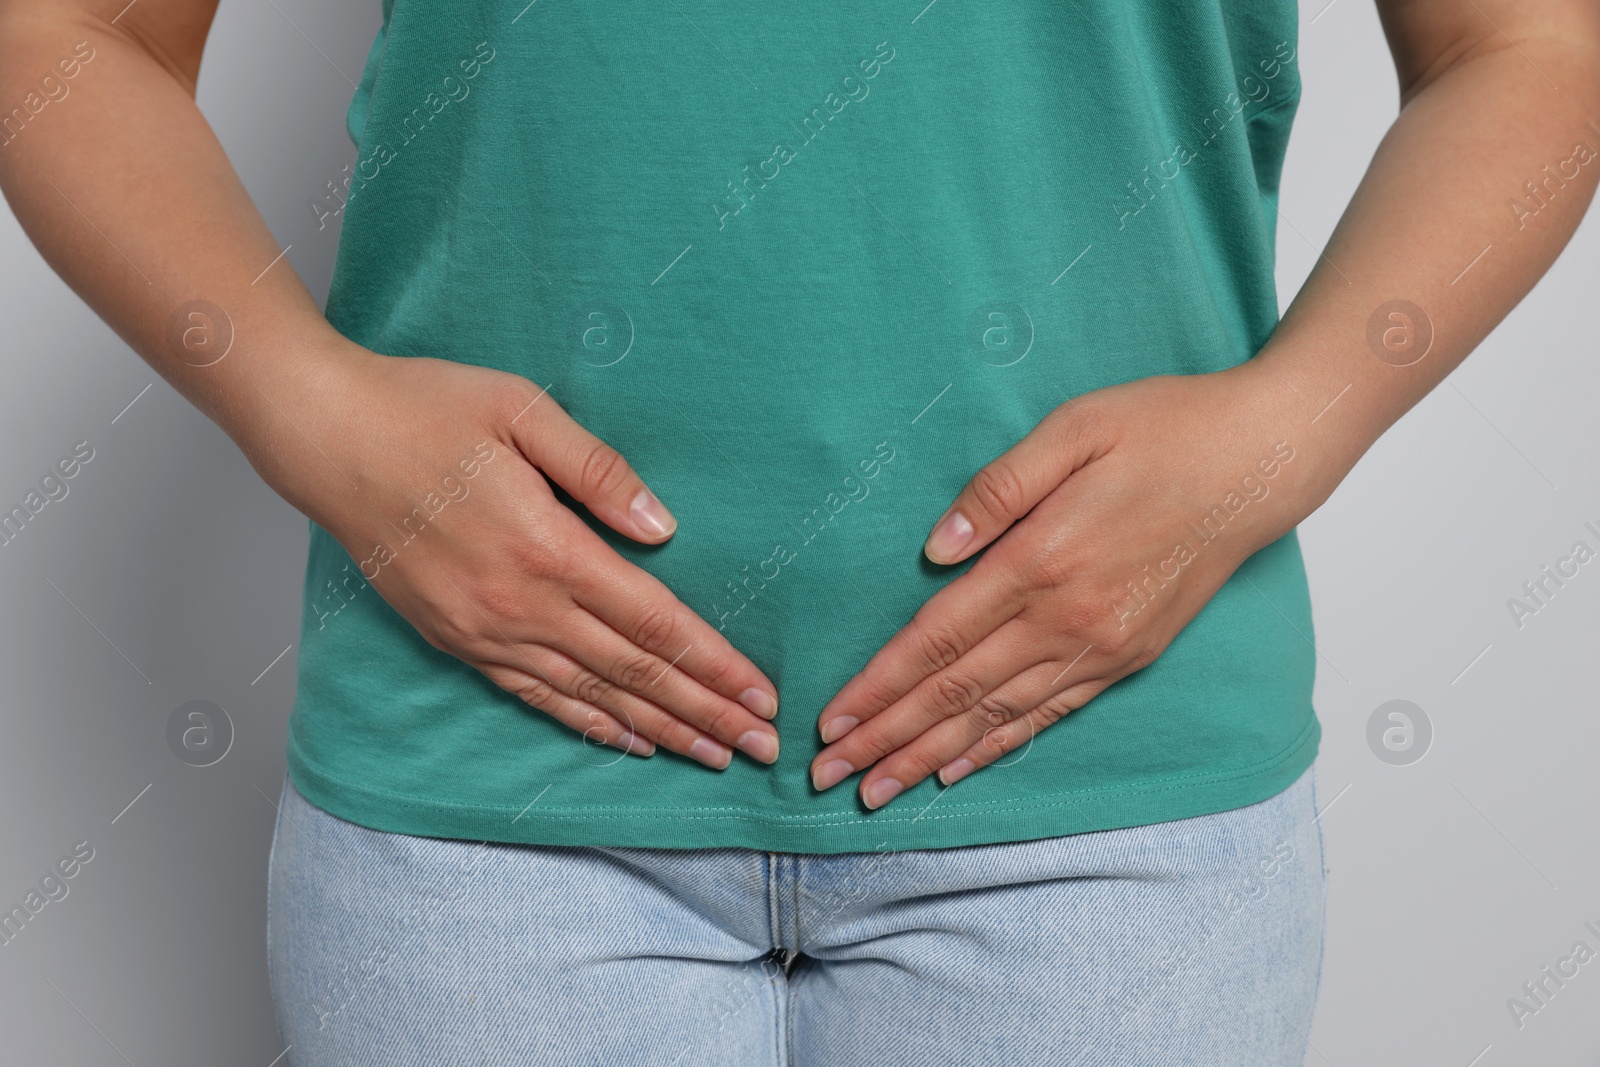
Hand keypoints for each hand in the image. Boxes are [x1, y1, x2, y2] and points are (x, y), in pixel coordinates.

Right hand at [257, 342, 780, 767]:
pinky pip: (535, 697)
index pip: (654, 623)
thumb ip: (599, 471)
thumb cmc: (425, 409)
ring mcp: (485, 631)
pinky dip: (588, 725)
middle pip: (635, 673)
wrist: (325, 438)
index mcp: (547, 546)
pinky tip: (627, 742)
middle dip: (706, 712)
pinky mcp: (457, 641)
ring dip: (659, 731)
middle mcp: (520, 605)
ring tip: (712, 757)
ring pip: (591, 697)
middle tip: (761, 746)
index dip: (714, 664)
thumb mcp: (521, 410)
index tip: (761, 693)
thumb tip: (665, 529)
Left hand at [808, 367, 1312, 806]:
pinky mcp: (1128, 657)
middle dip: (887, 739)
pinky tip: (961, 770)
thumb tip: (936, 548)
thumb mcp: (1076, 427)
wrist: (1262, 462)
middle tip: (828, 776)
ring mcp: (1102, 646)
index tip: (832, 722)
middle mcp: (1069, 617)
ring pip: (999, 716)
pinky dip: (1000, 747)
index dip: (880, 685)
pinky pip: (1051, 716)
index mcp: (1042, 557)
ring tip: (878, 791)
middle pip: (957, 692)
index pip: (938, 638)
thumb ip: (999, 485)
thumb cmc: (1164, 429)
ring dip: (932, 757)